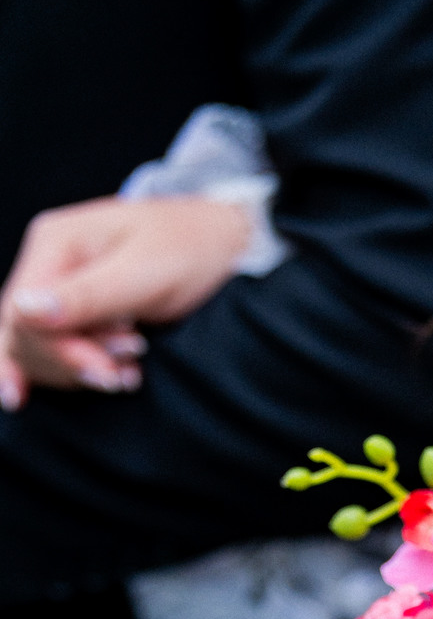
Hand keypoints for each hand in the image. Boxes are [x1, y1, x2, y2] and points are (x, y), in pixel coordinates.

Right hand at [0, 195, 251, 408]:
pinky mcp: (79, 313)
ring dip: (84, 370)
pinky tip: (123, 374)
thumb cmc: (190, 247)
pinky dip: (89, 371)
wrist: (224, 244)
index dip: (56, 353)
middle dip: (74, 363)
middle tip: (129, 367)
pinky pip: (62, 353)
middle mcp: (49, 264)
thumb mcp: (143, 273)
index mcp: (55, 243)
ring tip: (133, 367)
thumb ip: (86, 296)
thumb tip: (24, 312)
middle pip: (24, 336)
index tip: (104, 373)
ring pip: (40, 351)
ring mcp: (61, 289)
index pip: (21, 313)